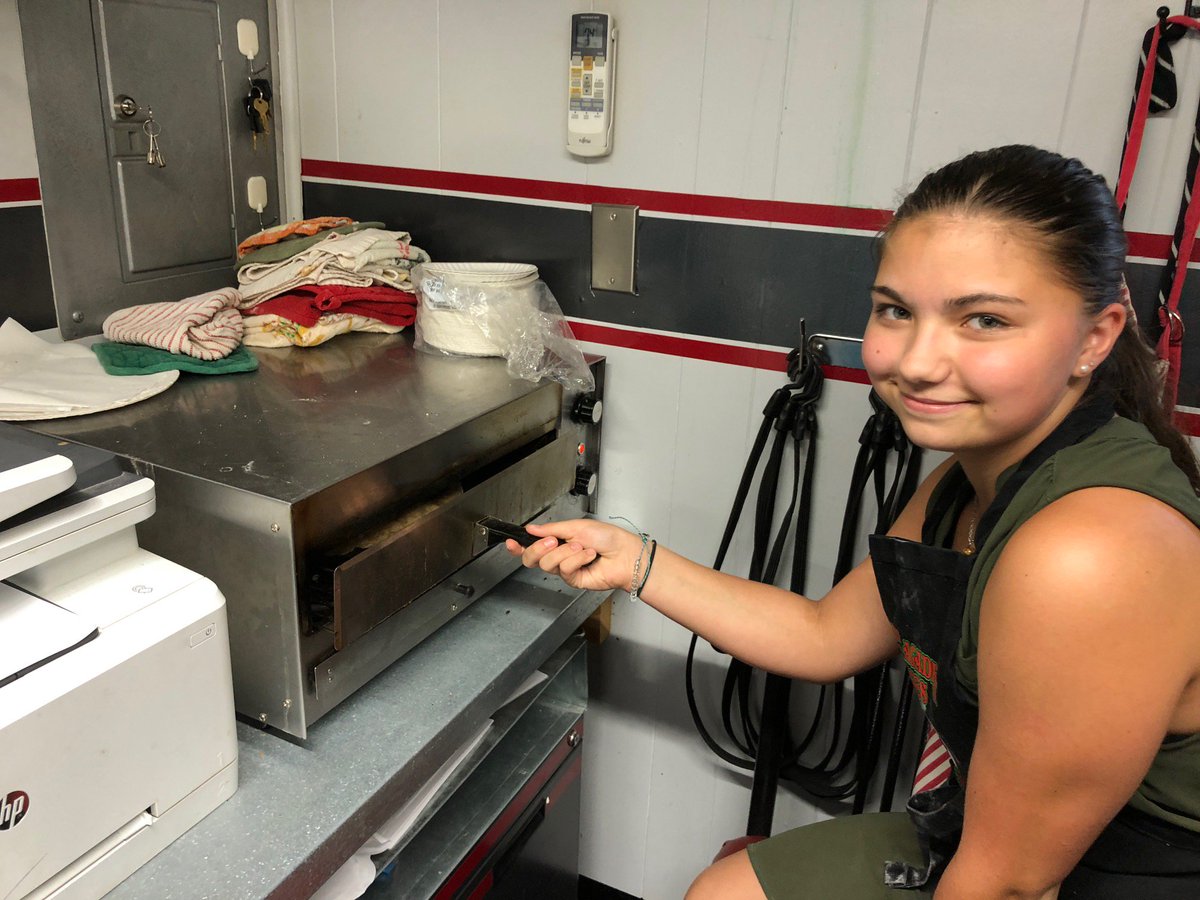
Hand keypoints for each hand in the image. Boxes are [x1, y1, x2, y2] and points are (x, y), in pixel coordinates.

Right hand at [506, 519, 643, 592]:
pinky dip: (576, 559)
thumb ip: (551, 528)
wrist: (624, 554)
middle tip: (553, 541)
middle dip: (538, 548)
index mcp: (558, 540)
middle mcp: (559, 555)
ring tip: (580, 546)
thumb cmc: (607, 538)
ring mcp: (565, 569)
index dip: (518, 546)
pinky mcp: (573, 580)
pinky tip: (588, 556)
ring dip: (564, 552)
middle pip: (532, 558)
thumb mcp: (576, 526)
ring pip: (547, 563)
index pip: (532, 545)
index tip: (510, 542)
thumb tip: (531, 528)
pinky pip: (564, 570)